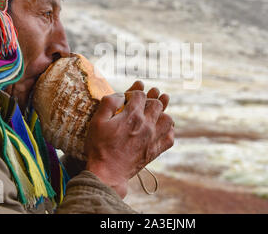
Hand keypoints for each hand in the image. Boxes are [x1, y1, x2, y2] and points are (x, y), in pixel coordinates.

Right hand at [84, 81, 174, 197]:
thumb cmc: (99, 147)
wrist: (107, 173)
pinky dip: (167, 131)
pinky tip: (159, 130)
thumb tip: (121, 95)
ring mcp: (153, 138)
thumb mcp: (97, 121)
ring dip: (161, 115)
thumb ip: (109, 103)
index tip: (126, 100)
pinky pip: (170, 137)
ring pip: (168, 119)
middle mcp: (146, 125)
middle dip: (149, 101)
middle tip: (140, 106)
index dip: (133, 94)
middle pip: (157, 104)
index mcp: (132, 115)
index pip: (140, 95)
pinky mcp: (155, 151)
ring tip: (152, 116)